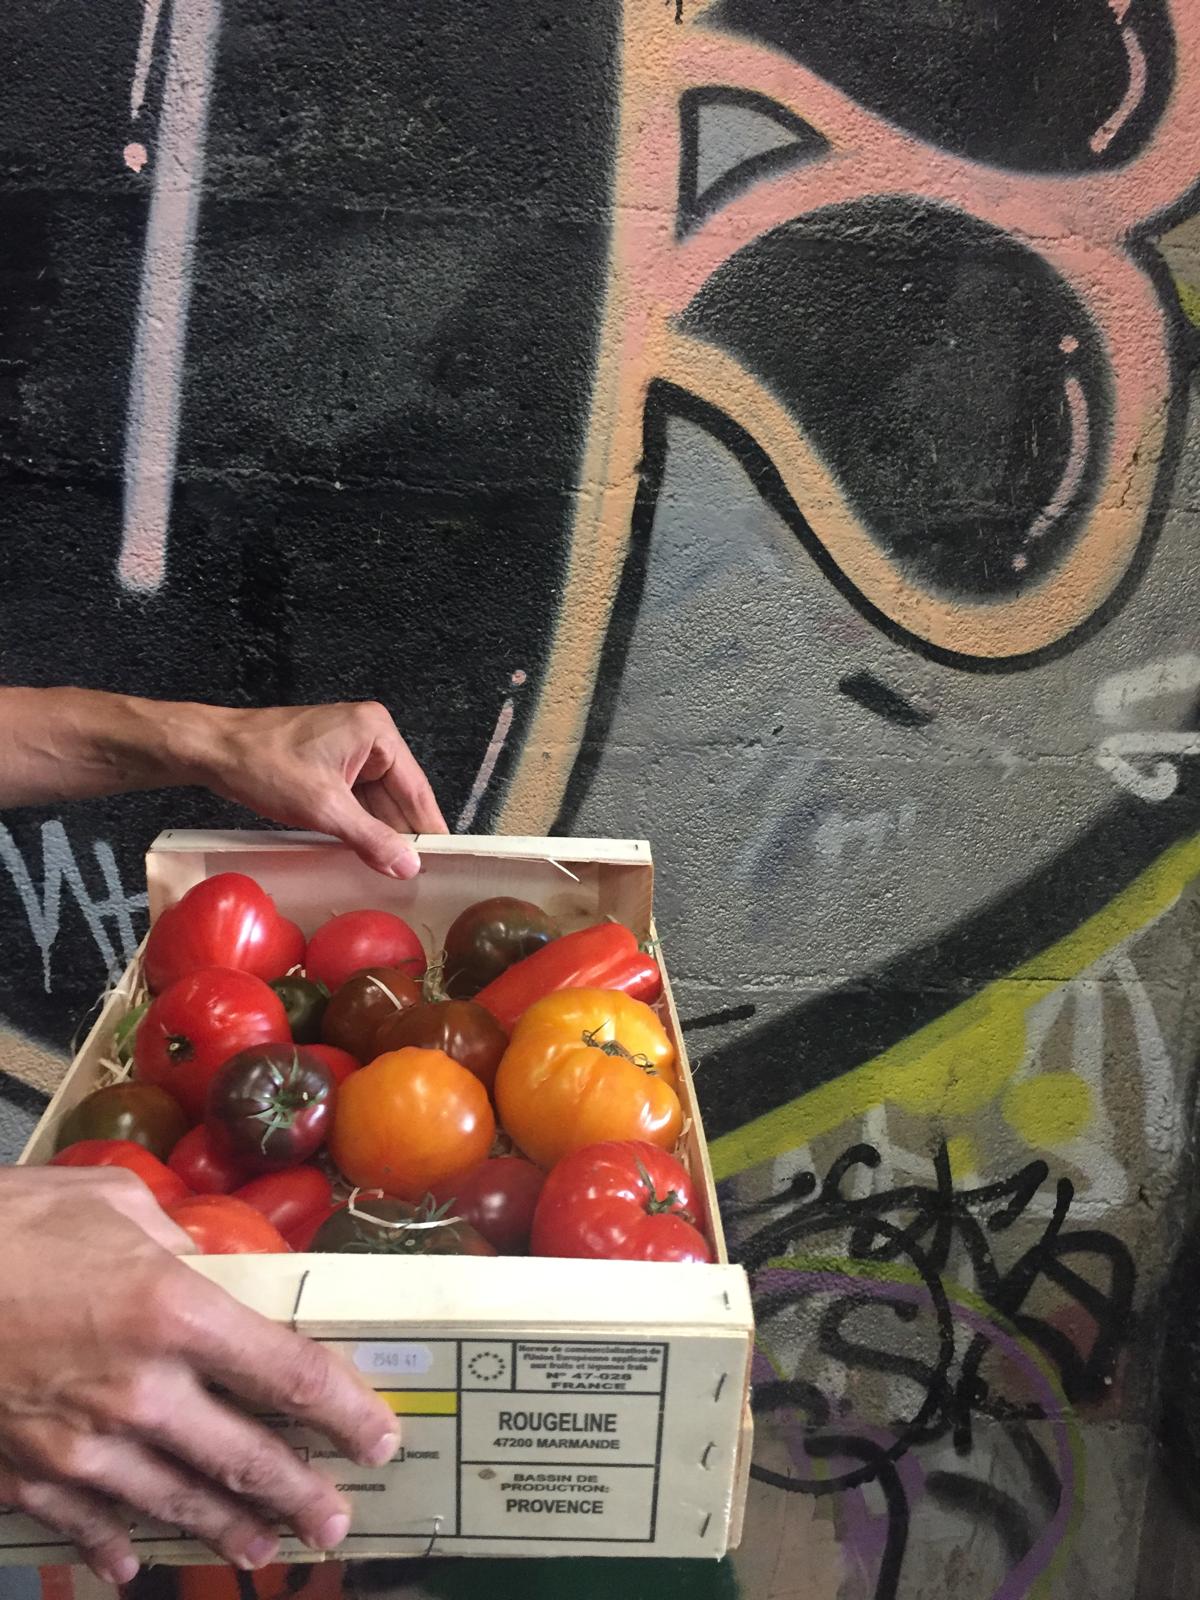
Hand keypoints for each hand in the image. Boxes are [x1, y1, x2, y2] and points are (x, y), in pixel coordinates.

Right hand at [0, 1168, 398, 1581]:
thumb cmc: (11, 1221)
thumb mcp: (113, 1203)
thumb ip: (179, 1239)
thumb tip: (212, 1266)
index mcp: (174, 1311)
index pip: (288, 1375)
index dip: (346, 1412)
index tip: (378, 1438)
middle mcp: (139, 1390)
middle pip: (246, 1458)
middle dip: (302, 1493)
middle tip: (336, 1520)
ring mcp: (80, 1443)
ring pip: (176, 1502)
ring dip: (228, 1530)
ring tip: (267, 1549)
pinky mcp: (24, 1473)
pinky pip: (86, 1523)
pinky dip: (116, 1546)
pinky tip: (137, 1562)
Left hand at [202, 701, 448, 877]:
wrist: (212, 750)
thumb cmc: (262, 764)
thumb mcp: (323, 808)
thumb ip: (371, 838)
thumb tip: (408, 865)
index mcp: (377, 732)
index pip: (416, 789)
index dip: (428, 829)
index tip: (444, 860)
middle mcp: (369, 735)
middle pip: (398, 796)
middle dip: (401, 834)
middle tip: (416, 875)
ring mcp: (348, 748)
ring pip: (376, 801)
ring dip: (378, 832)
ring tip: (392, 871)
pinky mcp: (329, 762)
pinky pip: (355, 798)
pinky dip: (358, 824)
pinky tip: (364, 852)